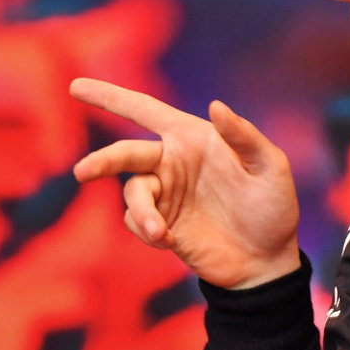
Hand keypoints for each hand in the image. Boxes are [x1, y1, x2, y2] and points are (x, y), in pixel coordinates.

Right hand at [70, 77, 301, 288]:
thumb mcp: (270, 168)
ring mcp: (164, 195)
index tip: (75, 87)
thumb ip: (244, 136)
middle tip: (82, 172)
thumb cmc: (273, 207)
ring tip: (158, 233)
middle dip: (102, 161)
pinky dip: (146, 229)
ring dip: (141, 212)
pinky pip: (135, 221)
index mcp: (192, 137)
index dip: (111, 97)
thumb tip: (215, 105)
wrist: (267, 262)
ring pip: (132, 193)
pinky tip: (170, 241)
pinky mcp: (160, 226)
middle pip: (125, 153)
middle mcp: (172, 162)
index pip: (145, 111)